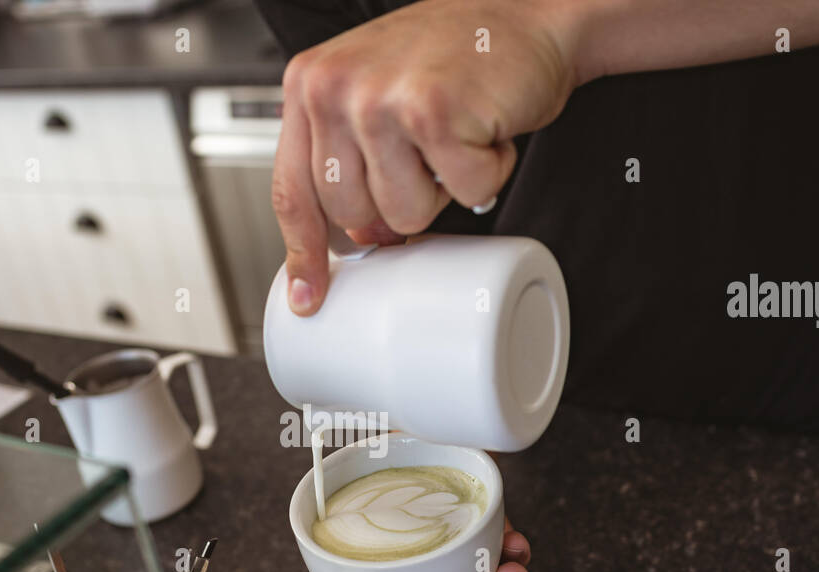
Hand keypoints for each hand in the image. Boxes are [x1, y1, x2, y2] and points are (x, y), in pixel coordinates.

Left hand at [272, 0, 583, 314]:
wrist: (526, 14)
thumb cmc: (453, 57)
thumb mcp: (373, 95)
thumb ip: (347, 159)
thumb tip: (351, 239)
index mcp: (310, 85)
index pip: (292, 191)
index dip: (303, 253)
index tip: (307, 297)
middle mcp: (336, 88)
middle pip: (352, 216)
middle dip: (400, 201)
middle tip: (427, 156)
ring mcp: (381, 99)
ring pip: (404, 214)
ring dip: (445, 188)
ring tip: (455, 136)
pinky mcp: (433, 112)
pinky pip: (460, 193)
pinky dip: (487, 172)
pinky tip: (484, 129)